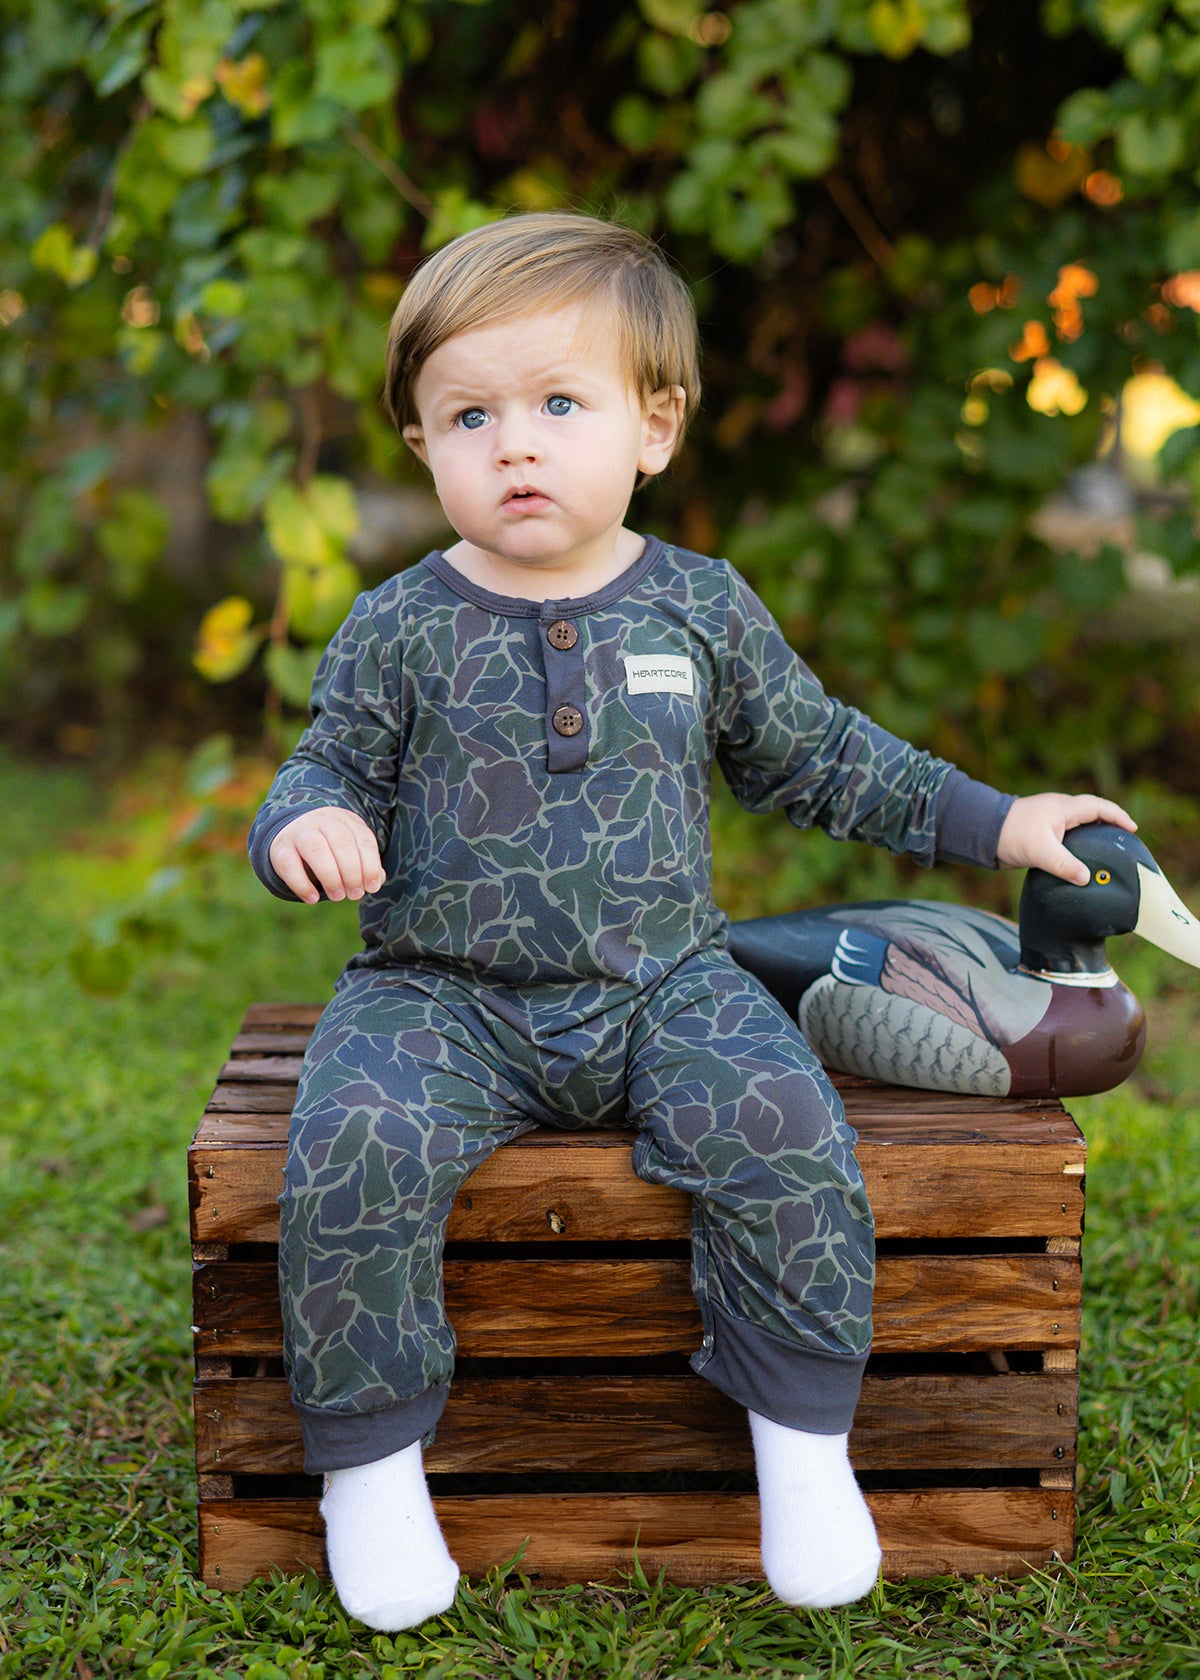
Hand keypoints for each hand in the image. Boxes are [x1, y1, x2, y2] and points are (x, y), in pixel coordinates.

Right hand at [268, 806, 385, 903]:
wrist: (293, 836)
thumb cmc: (331, 849)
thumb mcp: (351, 851)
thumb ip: (365, 865)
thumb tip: (376, 881)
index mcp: (345, 820)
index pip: (363, 839)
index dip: (370, 865)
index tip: (371, 887)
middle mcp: (322, 821)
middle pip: (341, 842)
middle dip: (352, 872)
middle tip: (354, 895)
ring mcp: (299, 832)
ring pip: (315, 849)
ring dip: (330, 876)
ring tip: (338, 896)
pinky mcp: (280, 848)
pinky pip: (290, 865)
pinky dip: (302, 885)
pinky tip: (313, 899)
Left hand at [995, 793, 1136, 884]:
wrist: (981, 833)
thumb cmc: (1010, 834)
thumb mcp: (1040, 851)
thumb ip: (1064, 864)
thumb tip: (1086, 878)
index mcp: (1063, 808)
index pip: (1098, 807)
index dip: (1117, 816)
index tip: (1132, 829)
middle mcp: (1058, 811)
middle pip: (1091, 813)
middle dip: (1108, 823)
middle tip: (1123, 839)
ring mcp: (1049, 821)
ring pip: (1078, 825)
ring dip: (1092, 834)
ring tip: (1106, 851)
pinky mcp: (1040, 834)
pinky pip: (1066, 836)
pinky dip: (1076, 844)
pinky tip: (1079, 860)